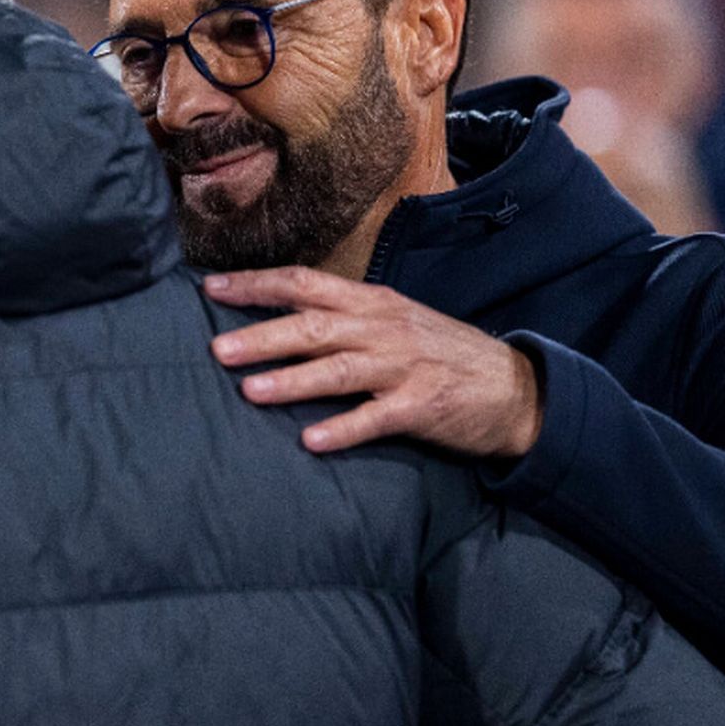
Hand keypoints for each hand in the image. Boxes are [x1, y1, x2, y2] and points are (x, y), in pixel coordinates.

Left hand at [204, 267, 543, 456]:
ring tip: (249, 391)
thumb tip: (278, 321)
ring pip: (339, 370)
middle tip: (216, 350)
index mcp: (372, 302)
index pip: (304, 283)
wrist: (514, 387)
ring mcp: (403, 367)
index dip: (256, 285)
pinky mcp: (421, 407)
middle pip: (314, 325)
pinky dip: (343, 429)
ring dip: (292, 380)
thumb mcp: (394, 322)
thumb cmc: (441, 354)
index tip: (210, 289)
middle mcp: (383, 328)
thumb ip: (343, 319)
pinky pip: (375, 418)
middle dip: (262, 336)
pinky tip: (311, 441)